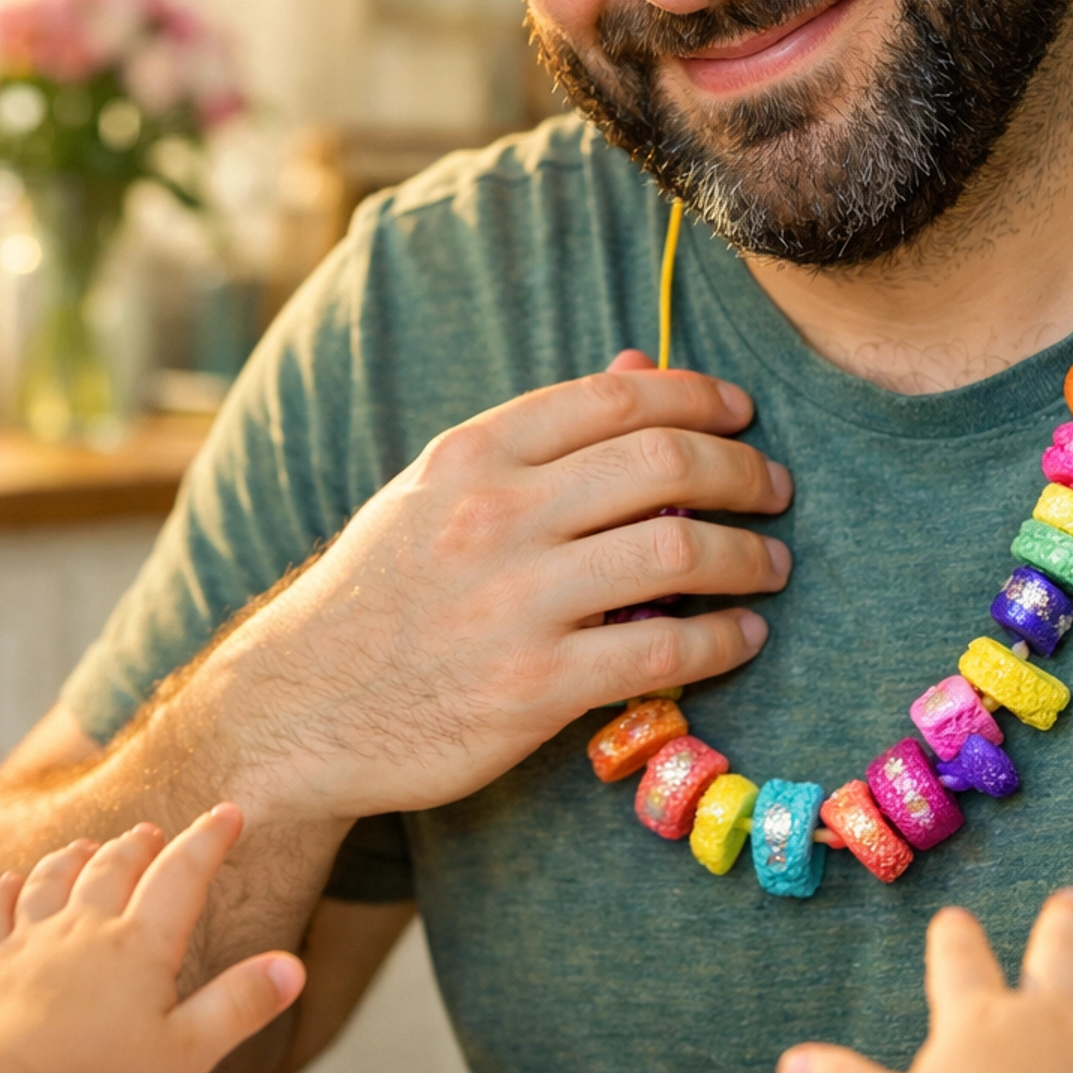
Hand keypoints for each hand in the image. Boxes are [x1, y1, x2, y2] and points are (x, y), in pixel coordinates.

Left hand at [0, 805, 304, 1072]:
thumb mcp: (188, 1054)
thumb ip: (240, 1005)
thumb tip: (293, 967)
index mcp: (139, 946)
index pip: (182, 875)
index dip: (209, 839)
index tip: (228, 814)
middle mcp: (84, 929)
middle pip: (113, 867)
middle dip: (139, 846)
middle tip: (153, 834)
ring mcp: (30, 942)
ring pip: (53, 879)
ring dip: (74, 857)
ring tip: (87, 847)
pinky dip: (1, 890)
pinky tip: (7, 883)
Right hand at [226, 364, 792, 816]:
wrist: (297, 709)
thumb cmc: (378, 595)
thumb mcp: (436, 492)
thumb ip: (539, 435)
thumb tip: (640, 363)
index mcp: (473, 455)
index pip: (618, 397)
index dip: (698, 397)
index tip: (740, 415)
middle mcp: (496, 516)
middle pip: (664, 464)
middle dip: (742, 472)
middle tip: (774, 490)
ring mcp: (515, 602)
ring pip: (677, 553)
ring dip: (750, 556)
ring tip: (772, 566)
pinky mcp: (534, 688)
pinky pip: (662, 650)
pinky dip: (722, 640)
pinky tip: (743, 637)